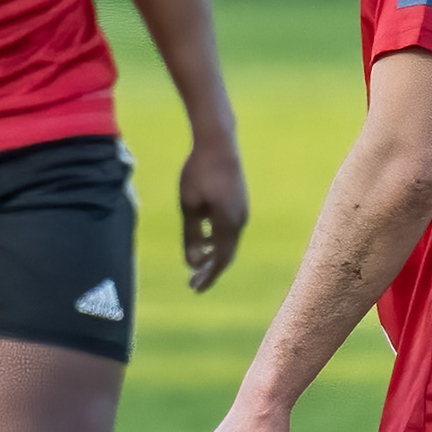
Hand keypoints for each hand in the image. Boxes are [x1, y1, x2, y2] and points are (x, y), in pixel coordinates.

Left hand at [179, 131, 249, 291]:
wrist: (219, 142)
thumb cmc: (199, 172)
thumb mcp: (189, 205)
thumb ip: (191, 235)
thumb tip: (192, 263)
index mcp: (228, 223)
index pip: (220, 260)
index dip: (208, 276)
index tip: (194, 289)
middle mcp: (240, 220)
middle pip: (226, 254)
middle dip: (210, 270)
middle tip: (192, 283)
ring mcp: (242, 211)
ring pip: (228, 242)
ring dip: (213, 255)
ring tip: (196, 265)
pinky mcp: (239, 203)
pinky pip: (230, 230)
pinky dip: (217, 241)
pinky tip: (204, 240)